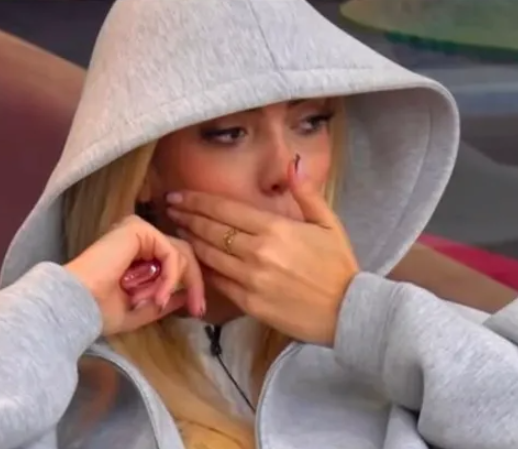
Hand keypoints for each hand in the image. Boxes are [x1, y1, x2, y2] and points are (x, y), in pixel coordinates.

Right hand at [65, 215, 205, 335]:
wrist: (77, 304)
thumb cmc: (99, 311)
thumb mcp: (141, 309)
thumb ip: (165, 299)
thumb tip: (187, 293)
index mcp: (137, 255)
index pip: (176, 262)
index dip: (192, 285)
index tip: (197, 311)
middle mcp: (139, 239)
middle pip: (184, 254)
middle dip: (194, 283)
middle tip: (198, 309)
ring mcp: (138, 231)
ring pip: (180, 254)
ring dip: (171, 284)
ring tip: (154, 302)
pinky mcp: (138, 228)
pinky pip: (170, 252)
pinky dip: (170, 276)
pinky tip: (158, 294)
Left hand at [166, 160, 358, 345]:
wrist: (348, 312)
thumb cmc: (339, 266)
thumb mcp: (329, 224)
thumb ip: (307, 194)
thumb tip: (293, 164)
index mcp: (276, 229)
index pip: (225, 210)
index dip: (198, 201)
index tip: (180, 196)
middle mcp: (258, 252)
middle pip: (211, 230)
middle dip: (186, 217)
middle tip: (170, 208)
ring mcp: (251, 279)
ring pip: (209, 256)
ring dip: (190, 241)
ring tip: (178, 230)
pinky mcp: (249, 303)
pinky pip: (218, 282)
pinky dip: (204, 268)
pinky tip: (195, 259)